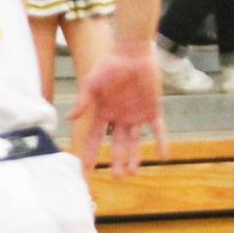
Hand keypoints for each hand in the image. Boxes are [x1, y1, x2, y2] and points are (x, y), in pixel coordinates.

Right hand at [70, 45, 168, 175]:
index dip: (91, 155)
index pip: (95, 140)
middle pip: (118, 146)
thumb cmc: (109, 66)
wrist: (132, 54)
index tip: (86, 171)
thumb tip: (70, 118)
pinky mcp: (152, 110)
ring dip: (135, 157)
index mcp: (103, 114)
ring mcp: (136, 115)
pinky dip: (161, 142)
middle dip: (117, 162)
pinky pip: (157, 129)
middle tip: (118, 178)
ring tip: (133, 173)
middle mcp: (119, 118)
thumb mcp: (91, 85)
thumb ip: (83, 102)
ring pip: (135, 142)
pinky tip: (163, 157)